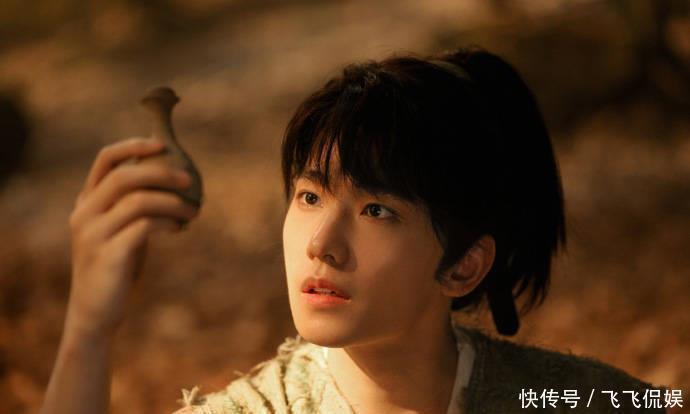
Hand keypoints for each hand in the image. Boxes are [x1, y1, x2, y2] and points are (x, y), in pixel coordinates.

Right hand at [65, 137, 199, 339]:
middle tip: (190, 181)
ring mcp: (94, 234)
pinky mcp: (108, 254)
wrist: (94, 314)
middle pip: (125, 176)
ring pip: (138, 201)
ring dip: (173, 203)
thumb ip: (132, 206)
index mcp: (86, 202)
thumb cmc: (114, 269)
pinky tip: (179, 229)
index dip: (133, 145)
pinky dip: (168, 223)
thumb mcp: (119, 231)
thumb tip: (170, 180)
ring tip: (192, 213)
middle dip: (162, 173)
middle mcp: (84, 213)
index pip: (105, 159)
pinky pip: (145, 226)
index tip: (163, 144)